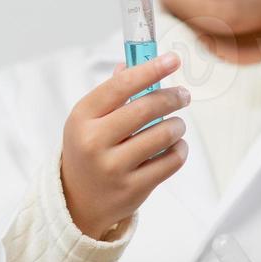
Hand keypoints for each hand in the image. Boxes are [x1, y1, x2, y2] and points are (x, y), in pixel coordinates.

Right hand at [60, 52, 189, 239]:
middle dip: (172, 97)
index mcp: (82, 117)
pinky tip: (176, 146)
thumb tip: (133, 63)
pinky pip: (170, 161)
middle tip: (183, 95)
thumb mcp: (87, 120)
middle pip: (145, 108)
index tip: (172, 60)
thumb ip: (111, 93)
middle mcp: (94, 142)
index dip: (150, 70)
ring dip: (178, 125)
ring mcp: (113, 167)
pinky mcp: (133, 189)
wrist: (78, 201)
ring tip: (177, 125)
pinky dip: (180, 150)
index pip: (120, 86)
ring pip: (162, 135)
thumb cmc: (87, 151)